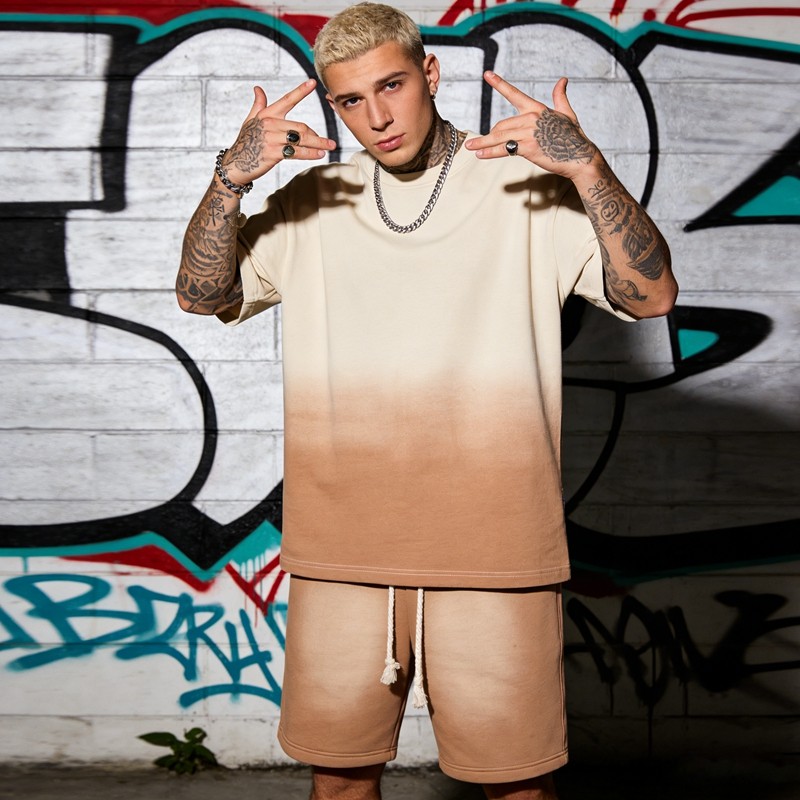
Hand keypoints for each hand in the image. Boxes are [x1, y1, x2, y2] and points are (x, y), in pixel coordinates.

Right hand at [221, 80, 336, 184]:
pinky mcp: (273, 153)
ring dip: (318, 144)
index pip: (287, 100)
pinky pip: (297, 152)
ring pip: (301, 140)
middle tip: (329, 142)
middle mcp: (270, 124)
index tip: (313, 82)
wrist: (235, 164)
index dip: (301, 90)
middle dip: (317, 136)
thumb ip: (258, 105)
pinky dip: (310, 154)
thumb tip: (257, 88)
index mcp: (267, 114)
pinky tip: (319, 155)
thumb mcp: (250, 121)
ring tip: (330, 147)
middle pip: (301, 127)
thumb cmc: (245, 142)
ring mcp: (272, 139)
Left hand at [465, 72, 598, 179]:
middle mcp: (530, 118)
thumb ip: (560, 97)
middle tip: (483, 143)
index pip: (514, 93)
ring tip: (470, 147)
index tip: (486, 74)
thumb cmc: (573, 137)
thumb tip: (563, 80)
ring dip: (483, 143)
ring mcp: (528, 132)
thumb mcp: (567, 113)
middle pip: (501, 124)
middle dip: (491, 135)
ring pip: (499, 136)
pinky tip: (480, 155)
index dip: (499, 83)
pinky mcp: (527, 147)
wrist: (579, 156)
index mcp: (537, 108)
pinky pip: (504, 149)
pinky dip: (490, 153)